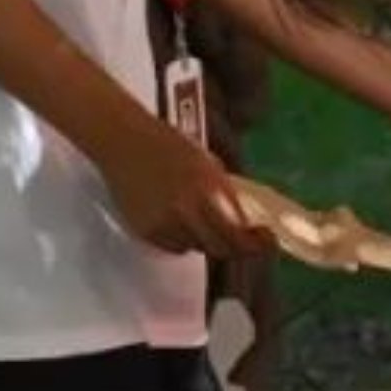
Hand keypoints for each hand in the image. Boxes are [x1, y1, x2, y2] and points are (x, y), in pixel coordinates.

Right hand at [102, 121, 269, 258]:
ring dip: (203, 239)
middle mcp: (186, 209)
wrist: (123, 142)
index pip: (237, 233)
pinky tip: (174, 216)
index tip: (266, 241)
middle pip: (219, 248)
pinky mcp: (146, 232)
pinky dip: (180, 238)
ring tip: (196, 215)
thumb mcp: (206, 162)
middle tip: (240, 237)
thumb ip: (224, 191)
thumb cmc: (166, 144)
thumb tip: (243, 219)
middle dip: (233, 245)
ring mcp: (164, 223)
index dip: (256, 244)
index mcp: (206, 187)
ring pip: (196, 248)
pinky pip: (173, 246)